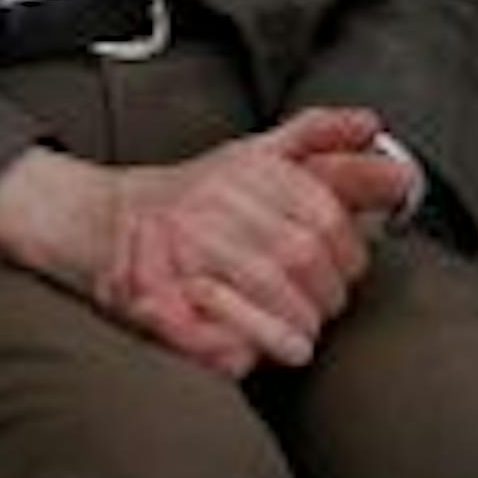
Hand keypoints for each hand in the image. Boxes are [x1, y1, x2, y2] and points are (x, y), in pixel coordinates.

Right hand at [105, 110, 407, 374]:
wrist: (106, 221)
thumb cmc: (195, 196)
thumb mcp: (255, 153)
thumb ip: (317, 137)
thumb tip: (371, 126)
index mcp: (247, 170)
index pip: (327, 217)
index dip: (349, 254)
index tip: (345, 270)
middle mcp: (216, 204)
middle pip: (302, 260)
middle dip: (325, 296)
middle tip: (319, 307)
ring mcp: (185, 251)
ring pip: (271, 296)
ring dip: (295, 328)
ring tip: (296, 335)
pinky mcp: (157, 300)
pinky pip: (222, 337)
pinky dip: (248, 350)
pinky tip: (254, 352)